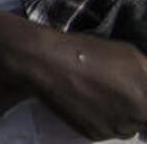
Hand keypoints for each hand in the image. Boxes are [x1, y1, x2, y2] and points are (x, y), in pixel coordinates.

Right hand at [17, 29, 146, 139]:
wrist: (48, 63)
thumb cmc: (89, 52)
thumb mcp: (130, 54)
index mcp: (146, 101)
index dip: (144, 100)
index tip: (135, 92)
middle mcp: (134, 120)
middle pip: (143, 122)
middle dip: (136, 109)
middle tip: (118, 92)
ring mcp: (112, 130)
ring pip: (126, 129)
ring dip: (121, 117)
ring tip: (103, 97)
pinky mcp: (93, 134)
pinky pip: (107, 131)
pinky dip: (102, 121)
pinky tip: (90, 103)